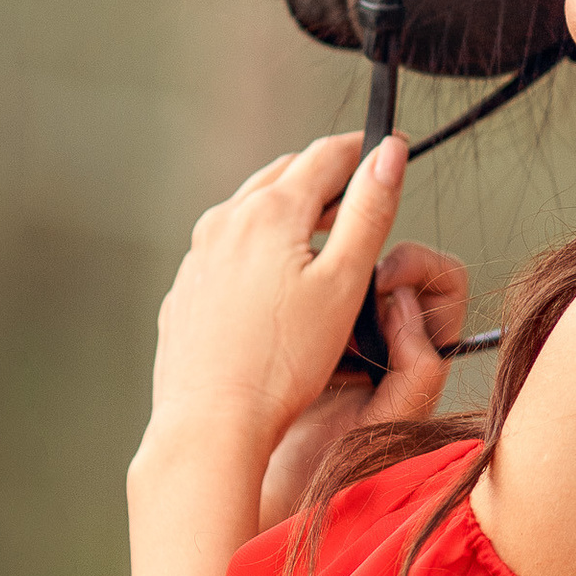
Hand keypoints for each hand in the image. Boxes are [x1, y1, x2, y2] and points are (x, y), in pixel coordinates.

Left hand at [133, 132, 454, 489]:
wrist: (211, 424)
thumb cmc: (283, 363)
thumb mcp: (344, 283)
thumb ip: (370, 211)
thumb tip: (389, 152)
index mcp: (270, 212)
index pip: (327, 155)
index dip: (365, 151)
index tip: (388, 153)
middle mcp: (225, 221)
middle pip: (285, 174)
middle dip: (325, 177)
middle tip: (359, 196)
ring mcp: (198, 255)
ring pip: (251, 210)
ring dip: (289, 211)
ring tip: (321, 240)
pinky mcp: (186, 289)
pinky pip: (226, 250)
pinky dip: (257, 249)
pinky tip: (275, 286)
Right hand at [257, 235, 472, 522]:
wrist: (276, 494)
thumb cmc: (337, 472)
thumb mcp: (389, 423)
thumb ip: (415, 371)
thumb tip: (404, 307)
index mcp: (424, 358)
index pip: (447, 284)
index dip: (421, 269)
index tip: (384, 283)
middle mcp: (392, 341)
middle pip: (402, 267)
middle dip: (373, 266)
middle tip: (343, 285)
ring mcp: (348, 336)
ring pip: (355, 275)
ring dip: (336, 283)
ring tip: (313, 315)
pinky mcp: (308, 336)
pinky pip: (316, 294)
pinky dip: (308, 296)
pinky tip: (290, 324)